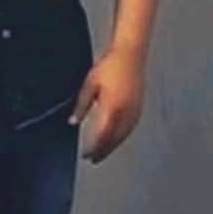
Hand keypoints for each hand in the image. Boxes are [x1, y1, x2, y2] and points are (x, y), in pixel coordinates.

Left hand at [68, 48, 144, 163]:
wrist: (131, 54)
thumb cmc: (109, 66)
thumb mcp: (90, 84)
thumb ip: (82, 105)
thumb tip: (73, 122)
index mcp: (112, 107)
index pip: (102, 135)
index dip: (94, 148)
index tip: (86, 155)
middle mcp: (126, 112)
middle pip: (114, 139)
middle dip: (103, 150)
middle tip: (93, 159)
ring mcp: (135, 110)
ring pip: (124, 135)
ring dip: (113, 145)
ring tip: (103, 152)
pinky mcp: (140, 107)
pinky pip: (130, 128)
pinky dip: (122, 136)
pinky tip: (116, 138)